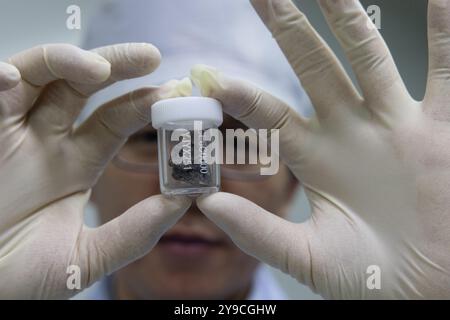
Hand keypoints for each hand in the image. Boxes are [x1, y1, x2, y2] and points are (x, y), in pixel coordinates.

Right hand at [0, 43, 190, 298]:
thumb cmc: (18, 279)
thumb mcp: (84, 257)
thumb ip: (133, 232)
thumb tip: (182, 202)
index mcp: (75, 164)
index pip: (115, 120)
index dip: (143, 103)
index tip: (175, 92)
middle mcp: (47, 141)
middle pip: (84, 88)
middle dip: (117, 67)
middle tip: (151, 57)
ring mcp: (11, 133)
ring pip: (40, 78)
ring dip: (68, 63)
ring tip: (99, 69)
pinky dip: (1, 80)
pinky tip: (12, 78)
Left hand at [193, 0, 449, 298]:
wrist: (427, 289)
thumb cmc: (368, 279)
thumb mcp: (306, 257)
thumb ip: (257, 232)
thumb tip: (207, 202)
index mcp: (316, 159)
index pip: (272, 116)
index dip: (242, 96)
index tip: (209, 77)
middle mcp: (351, 133)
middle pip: (313, 68)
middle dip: (288, 30)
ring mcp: (397, 126)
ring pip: (370, 59)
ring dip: (350, 20)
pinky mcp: (443, 131)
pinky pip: (447, 74)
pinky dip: (445, 38)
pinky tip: (439, 0)